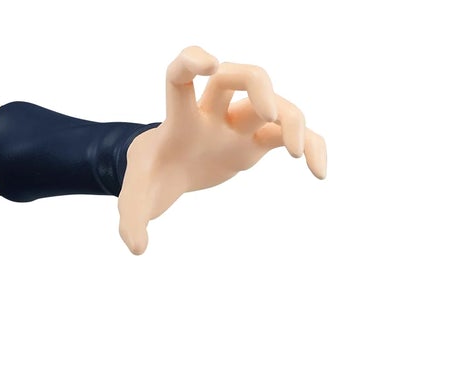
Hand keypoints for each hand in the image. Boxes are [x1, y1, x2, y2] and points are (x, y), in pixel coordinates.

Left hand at [118, 45, 327, 254]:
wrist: (165, 175)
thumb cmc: (150, 177)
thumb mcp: (134, 199)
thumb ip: (131, 220)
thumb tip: (137, 248)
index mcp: (179, 120)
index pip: (181, 77)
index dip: (193, 60)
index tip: (209, 65)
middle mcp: (213, 113)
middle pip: (241, 76)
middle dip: (259, 87)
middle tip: (269, 117)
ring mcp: (238, 124)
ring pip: (274, 105)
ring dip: (291, 122)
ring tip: (296, 155)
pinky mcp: (255, 142)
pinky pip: (289, 135)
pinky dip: (310, 147)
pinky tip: (318, 174)